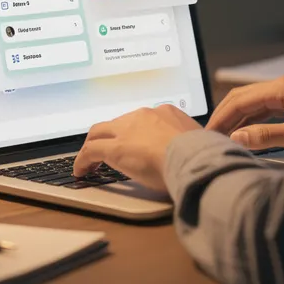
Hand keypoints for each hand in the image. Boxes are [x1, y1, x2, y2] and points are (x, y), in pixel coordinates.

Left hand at [73, 104, 202, 190]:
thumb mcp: (199, 142)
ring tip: (90, 161)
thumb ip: (191, 144)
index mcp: (166, 112)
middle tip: (104, 148)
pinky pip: (90, 151)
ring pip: (99, 132)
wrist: (193, 157)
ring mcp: (127, 130)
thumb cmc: (202, 154)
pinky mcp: (114, 148)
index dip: (133, 131)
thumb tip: (196, 151)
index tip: (132, 142)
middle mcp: (144, 115)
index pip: (142, 119)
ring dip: (93, 145)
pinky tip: (81, 171)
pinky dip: (82, 161)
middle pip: (118, 122)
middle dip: (109, 135)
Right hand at [207, 73, 283, 152]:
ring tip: (224, 137)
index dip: (221, 117)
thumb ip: (265, 136)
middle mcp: (283, 84)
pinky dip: (254, 120)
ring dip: (238, 119)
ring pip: (255, 103)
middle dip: (225, 116)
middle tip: (210, 136)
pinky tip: (246, 133)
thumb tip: (235, 137)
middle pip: (243, 97)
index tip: (207, 134)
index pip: (240, 100)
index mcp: (281, 87)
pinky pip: (267, 108)